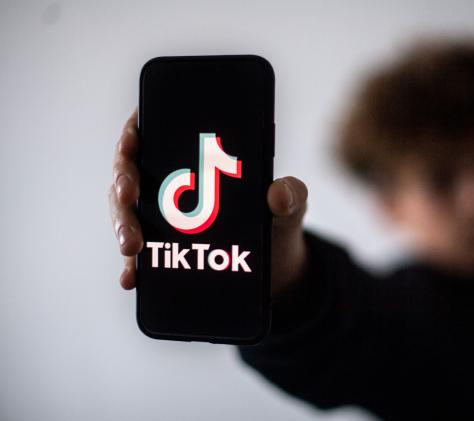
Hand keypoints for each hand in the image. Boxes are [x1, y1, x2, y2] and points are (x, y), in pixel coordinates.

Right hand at [108, 109, 308, 295]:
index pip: (156, 127)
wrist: (277, 264)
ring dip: (122, 224)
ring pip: (127, 210)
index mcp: (200, 153)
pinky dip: (132, 266)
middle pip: (132, 169)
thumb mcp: (292, 203)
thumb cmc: (279, 219)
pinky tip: (132, 277)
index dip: (135, 128)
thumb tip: (277, 194)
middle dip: (123, 181)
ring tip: (132, 246)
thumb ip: (292, 192)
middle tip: (129, 195)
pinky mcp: (163, 247)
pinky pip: (138, 254)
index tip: (131, 139)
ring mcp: (163, 213)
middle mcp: (173, 179)